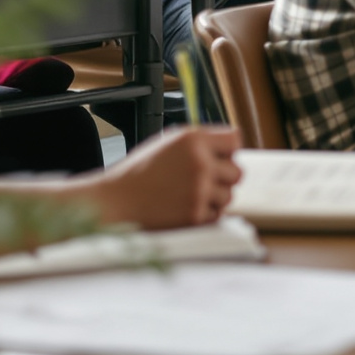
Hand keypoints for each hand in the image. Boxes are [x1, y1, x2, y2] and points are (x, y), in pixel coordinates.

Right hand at [90, 125, 241, 229]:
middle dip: (223, 176)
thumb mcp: (167, 142)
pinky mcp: (195, 215)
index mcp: (193, 140)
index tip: (220, 156)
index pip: (234, 140)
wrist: (117, 201)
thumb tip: (230, 144)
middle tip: (204, 179)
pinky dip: (204, 213)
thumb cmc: (140, 171)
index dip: (227, 150)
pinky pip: (216, 215)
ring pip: (229, 195)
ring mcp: (199, 190)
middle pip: (237, 171)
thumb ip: (199, 142)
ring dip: (214, 197)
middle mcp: (200, 163)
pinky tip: (183, 206)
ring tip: (189, 194)